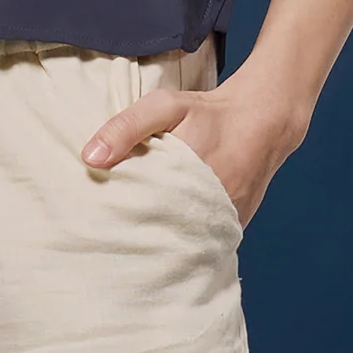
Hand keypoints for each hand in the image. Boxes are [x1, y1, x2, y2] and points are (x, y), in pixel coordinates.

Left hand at [79, 62, 308, 224]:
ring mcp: (224, 222)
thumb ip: (126, 128)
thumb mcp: (164, 107)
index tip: (97, 224)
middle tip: (108, 240)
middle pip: (161, 235)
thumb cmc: (208, 114)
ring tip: (134, 245)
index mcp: (186, 182)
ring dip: (161, 241)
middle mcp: (209, 209)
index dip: (119, 220)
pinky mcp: (234, 228)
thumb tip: (90, 158)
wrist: (262, 120)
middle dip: (137, 237)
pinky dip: (185, 240)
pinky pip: (204, 241)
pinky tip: (166, 237)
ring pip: (184, 243)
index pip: (141, 215)